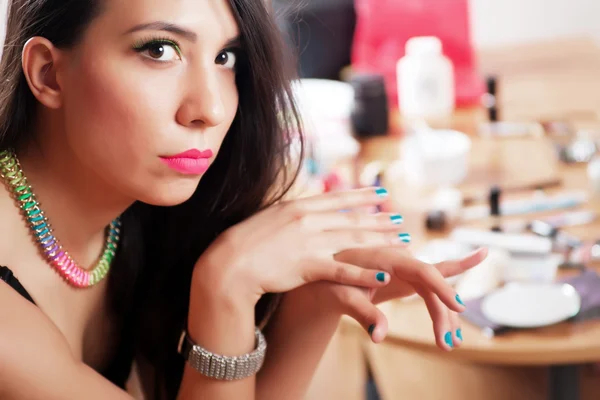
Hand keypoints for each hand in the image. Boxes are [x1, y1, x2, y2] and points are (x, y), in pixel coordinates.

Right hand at [194, 187, 409, 303]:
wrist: (228, 264)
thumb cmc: (244, 243)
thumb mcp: (269, 219)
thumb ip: (291, 214)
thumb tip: (306, 210)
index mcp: (298, 206)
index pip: (338, 199)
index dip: (363, 196)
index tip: (382, 193)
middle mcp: (308, 220)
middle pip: (352, 219)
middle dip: (380, 220)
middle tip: (401, 220)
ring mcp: (309, 242)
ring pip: (354, 240)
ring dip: (381, 241)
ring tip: (403, 242)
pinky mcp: (308, 266)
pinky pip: (343, 270)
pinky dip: (365, 273)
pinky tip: (384, 275)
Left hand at [313, 247, 486, 350]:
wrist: (327, 278)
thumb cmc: (333, 282)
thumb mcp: (344, 297)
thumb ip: (364, 313)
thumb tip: (379, 337)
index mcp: (388, 257)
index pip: (424, 270)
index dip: (443, 287)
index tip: (458, 307)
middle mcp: (403, 260)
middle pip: (433, 286)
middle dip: (443, 314)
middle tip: (447, 344)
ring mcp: (408, 270)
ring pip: (434, 293)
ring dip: (444, 317)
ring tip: (449, 346)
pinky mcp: (408, 280)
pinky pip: (430, 295)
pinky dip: (439, 312)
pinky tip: (452, 332)